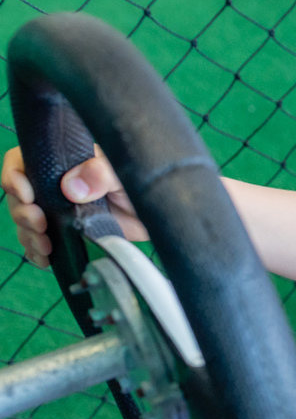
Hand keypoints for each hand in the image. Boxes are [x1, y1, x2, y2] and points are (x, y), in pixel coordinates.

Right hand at [1, 145, 147, 267]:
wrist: (157, 216)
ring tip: (45, 246)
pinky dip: (36, 251)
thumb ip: (101, 174)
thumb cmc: (140, 186)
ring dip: (28, 234)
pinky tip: (44, 258)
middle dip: (22, 212)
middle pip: (19, 195)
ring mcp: (57, 210)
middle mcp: (54, 184)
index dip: (15, 177)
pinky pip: (40, 241)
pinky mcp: (65, 232)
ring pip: (26, 220)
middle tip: (40, 224)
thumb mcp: (123, 174)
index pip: (22, 160)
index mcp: (63, 161)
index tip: (27, 196)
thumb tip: (71, 188)